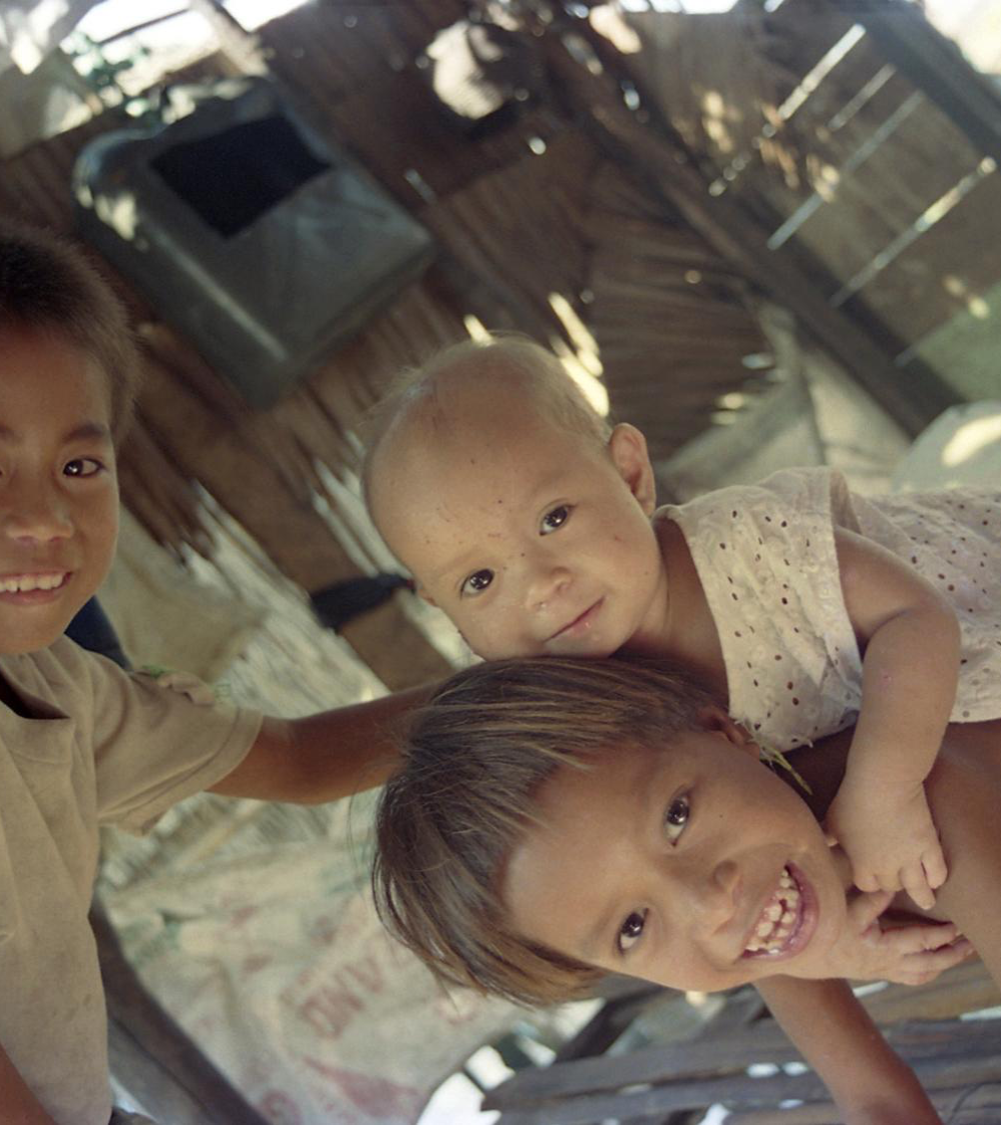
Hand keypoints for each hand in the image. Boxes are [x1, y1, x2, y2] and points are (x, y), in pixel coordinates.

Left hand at [825, 779, 946, 909]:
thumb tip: (821, 843)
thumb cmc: (852, 802)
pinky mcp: (930, 847)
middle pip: (892, 886)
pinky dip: (936, 878)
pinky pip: (937, 872)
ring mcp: (911, 859)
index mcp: (863, 865)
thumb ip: (829, 837)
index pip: (867, 886)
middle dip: (891, 883)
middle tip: (895, 881)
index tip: (870, 878)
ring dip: (922, 896)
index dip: (868, 881)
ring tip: (926, 902)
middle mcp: (888, 868)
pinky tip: (935, 881)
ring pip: (918, 888)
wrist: (883, 785)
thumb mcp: (833, 821)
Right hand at [827, 889, 972, 984]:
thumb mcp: (847, 910)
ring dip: (945, 963)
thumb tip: (893, 886)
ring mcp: (886, 969)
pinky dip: (929, 972)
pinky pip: (912, 978)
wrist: (808, 954)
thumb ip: (872, 899)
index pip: (920, 940)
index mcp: (883, 945)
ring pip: (924, 972)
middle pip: (929, 962)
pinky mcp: (881, 972)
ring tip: (962, 953)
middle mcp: (888, 961)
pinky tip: (937, 966)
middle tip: (969, 944)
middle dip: (952, 953)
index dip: (940, 934)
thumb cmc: (826, 927)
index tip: (955, 925)